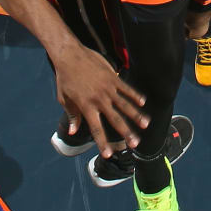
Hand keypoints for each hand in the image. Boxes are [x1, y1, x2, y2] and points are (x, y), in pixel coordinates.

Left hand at [52, 42, 146, 156]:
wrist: (70, 55)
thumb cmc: (65, 78)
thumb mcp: (64, 98)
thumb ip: (72, 115)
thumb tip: (73, 131)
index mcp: (86, 106)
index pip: (96, 128)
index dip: (102, 143)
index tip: (109, 155)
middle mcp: (99, 99)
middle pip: (115, 119)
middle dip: (126, 133)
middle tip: (135, 144)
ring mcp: (107, 88)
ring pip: (125, 105)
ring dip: (136, 115)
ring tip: (146, 125)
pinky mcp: (112, 77)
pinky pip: (126, 88)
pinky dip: (134, 95)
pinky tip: (143, 103)